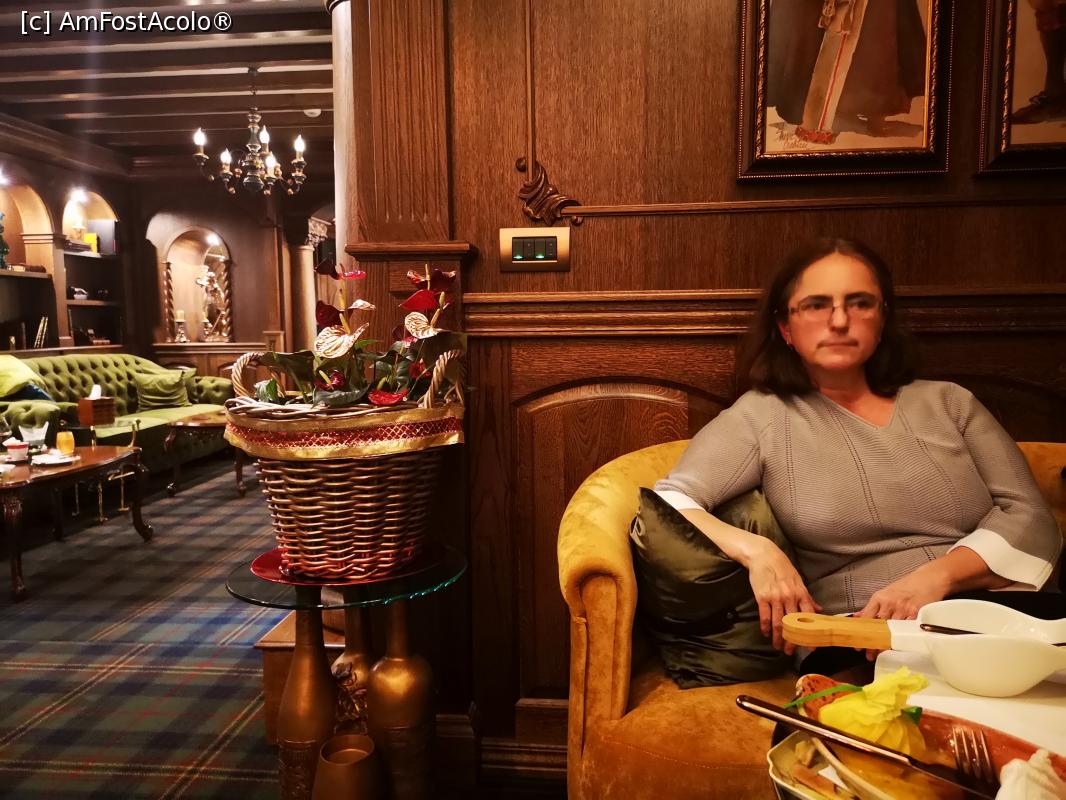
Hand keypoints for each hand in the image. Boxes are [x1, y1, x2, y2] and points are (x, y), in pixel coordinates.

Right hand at [745, 540, 821, 654]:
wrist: (764, 555)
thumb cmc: (782, 568)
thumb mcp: (798, 581)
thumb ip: (808, 597)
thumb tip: (819, 610)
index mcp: (801, 593)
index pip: (808, 617)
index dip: (810, 633)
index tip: (811, 647)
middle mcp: (789, 597)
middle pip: (792, 624)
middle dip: (791, 640)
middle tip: (790, 652)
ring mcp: (775, 597)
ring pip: (778, 623)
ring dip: (778, 637)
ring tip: (777, 646)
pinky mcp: (762, 597)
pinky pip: (764, 616)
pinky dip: (765, 626)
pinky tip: (766, 633)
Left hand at [854, 569, 950, 659]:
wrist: (929, 578)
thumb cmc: (907, 587)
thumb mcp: (886, 593)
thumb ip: (873, 607)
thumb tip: (858, 618)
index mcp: (880, 598)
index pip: (867, 617)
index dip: (861, 632)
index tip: (858, 644)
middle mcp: (890, 603)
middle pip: (879, 627)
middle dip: (873, 642)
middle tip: (868, 654)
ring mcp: (904, 609)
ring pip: (892, 631)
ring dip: (886, 644)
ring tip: (880, 654)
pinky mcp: (918, 614)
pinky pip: (908, 630)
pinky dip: (902, 639)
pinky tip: (897, 647)